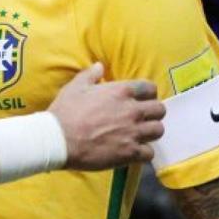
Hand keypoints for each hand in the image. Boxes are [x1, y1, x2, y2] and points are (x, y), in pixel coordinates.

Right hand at [47, 63, 164, 169]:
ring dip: (150, 132)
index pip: (150, 88)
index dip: (147, 94)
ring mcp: (133, 132)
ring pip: (158, 130)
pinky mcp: (130, 152)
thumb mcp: (76, 87)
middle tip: (142, 118)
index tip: (141, 99)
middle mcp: (132, 110)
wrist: (59, 139)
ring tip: (140, 134)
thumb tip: (99, 66)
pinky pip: (149, 153)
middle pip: (160, 110)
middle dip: (153, 113)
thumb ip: (90, 74)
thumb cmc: (66, 111)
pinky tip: (133, 151)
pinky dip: (143, 153)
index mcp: (121, 91)